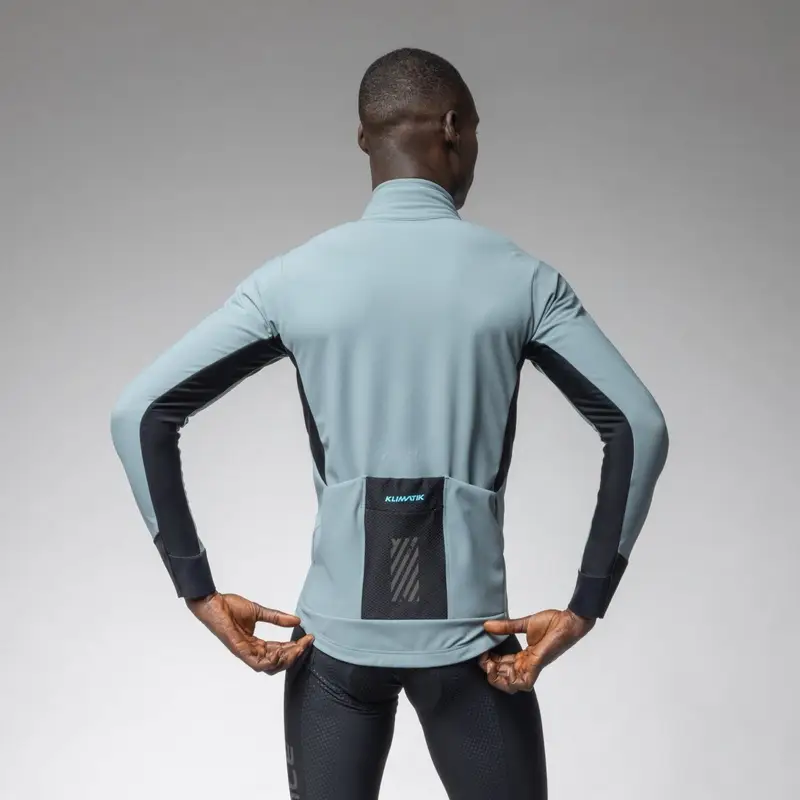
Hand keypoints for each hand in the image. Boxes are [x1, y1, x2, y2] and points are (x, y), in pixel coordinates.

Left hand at [185, 592, 313, 674]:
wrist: (213, 603)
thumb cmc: (229, 607)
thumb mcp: (259, 612)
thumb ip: (276, 618)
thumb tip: (296, 620)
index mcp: (255, 644)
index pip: (279, 651)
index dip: (294, 647)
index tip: (307, 639)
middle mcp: (252, 651)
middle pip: (277, 662)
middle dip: (293, 655)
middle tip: (306, 644)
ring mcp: (245, 652)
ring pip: (269, 666)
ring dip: (285, 659)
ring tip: (297, 648)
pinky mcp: (239, 650)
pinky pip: (257, 663)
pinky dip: (270, 661)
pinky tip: (281, 652)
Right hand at [478, 609, 595, 692]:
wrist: (568, 621)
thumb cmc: (551, 622)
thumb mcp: (524, 624)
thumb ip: (506, 627)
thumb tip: (486, 625)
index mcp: (524, 657)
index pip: (502, 666)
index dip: (490, 661)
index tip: (481, 651)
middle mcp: (526, 665)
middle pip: (504, 678)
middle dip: (490, 672)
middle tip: (483, 659)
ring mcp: (532, 667)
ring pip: (512, 685)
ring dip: (497, 678)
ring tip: (489, 664)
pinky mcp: (537, 665)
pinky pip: (525, 682)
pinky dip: (511, 680)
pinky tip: (498, 667)